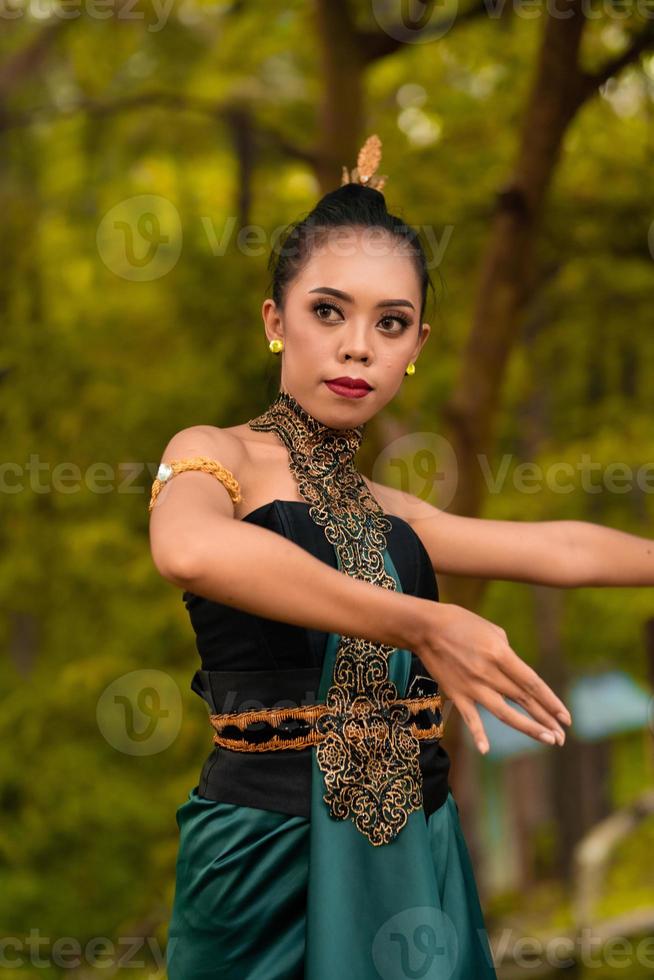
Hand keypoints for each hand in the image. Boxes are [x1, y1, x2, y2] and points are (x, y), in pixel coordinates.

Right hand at [415, 602, 571, 753]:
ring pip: (504, 713)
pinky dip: (477, 734)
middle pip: (523, 700)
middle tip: (562, 737)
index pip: (532, 683)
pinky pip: (469, 717)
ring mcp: (472, 686)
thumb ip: (507, 652)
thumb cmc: (460, 622)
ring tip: (548, 740)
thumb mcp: (492, 629)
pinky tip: (486, 750)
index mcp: (500, 654)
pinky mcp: (456, 693)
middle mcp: (489, 673)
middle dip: (546, 719)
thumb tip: (515, 671)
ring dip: (528, 728)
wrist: (425, 628)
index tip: (566, 717)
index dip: (551, 701)